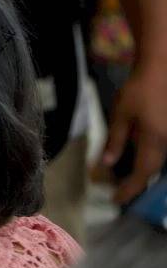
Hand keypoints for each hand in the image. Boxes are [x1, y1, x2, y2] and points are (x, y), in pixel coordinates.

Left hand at [98, 63, 166, 203]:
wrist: (160, 67)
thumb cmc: (138, 89)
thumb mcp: (120, 116)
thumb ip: (115, 141)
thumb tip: (107, 164)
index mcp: (153, 139)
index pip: (143, 172)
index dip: (130, 188)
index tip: (116, 200)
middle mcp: (165, 140)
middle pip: (152, 169)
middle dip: (135, 184)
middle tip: (118, 193)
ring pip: (157, 161)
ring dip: (141, 173)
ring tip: (123, 181)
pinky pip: (159, 150)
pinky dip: (147, 160)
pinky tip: (134, 161)